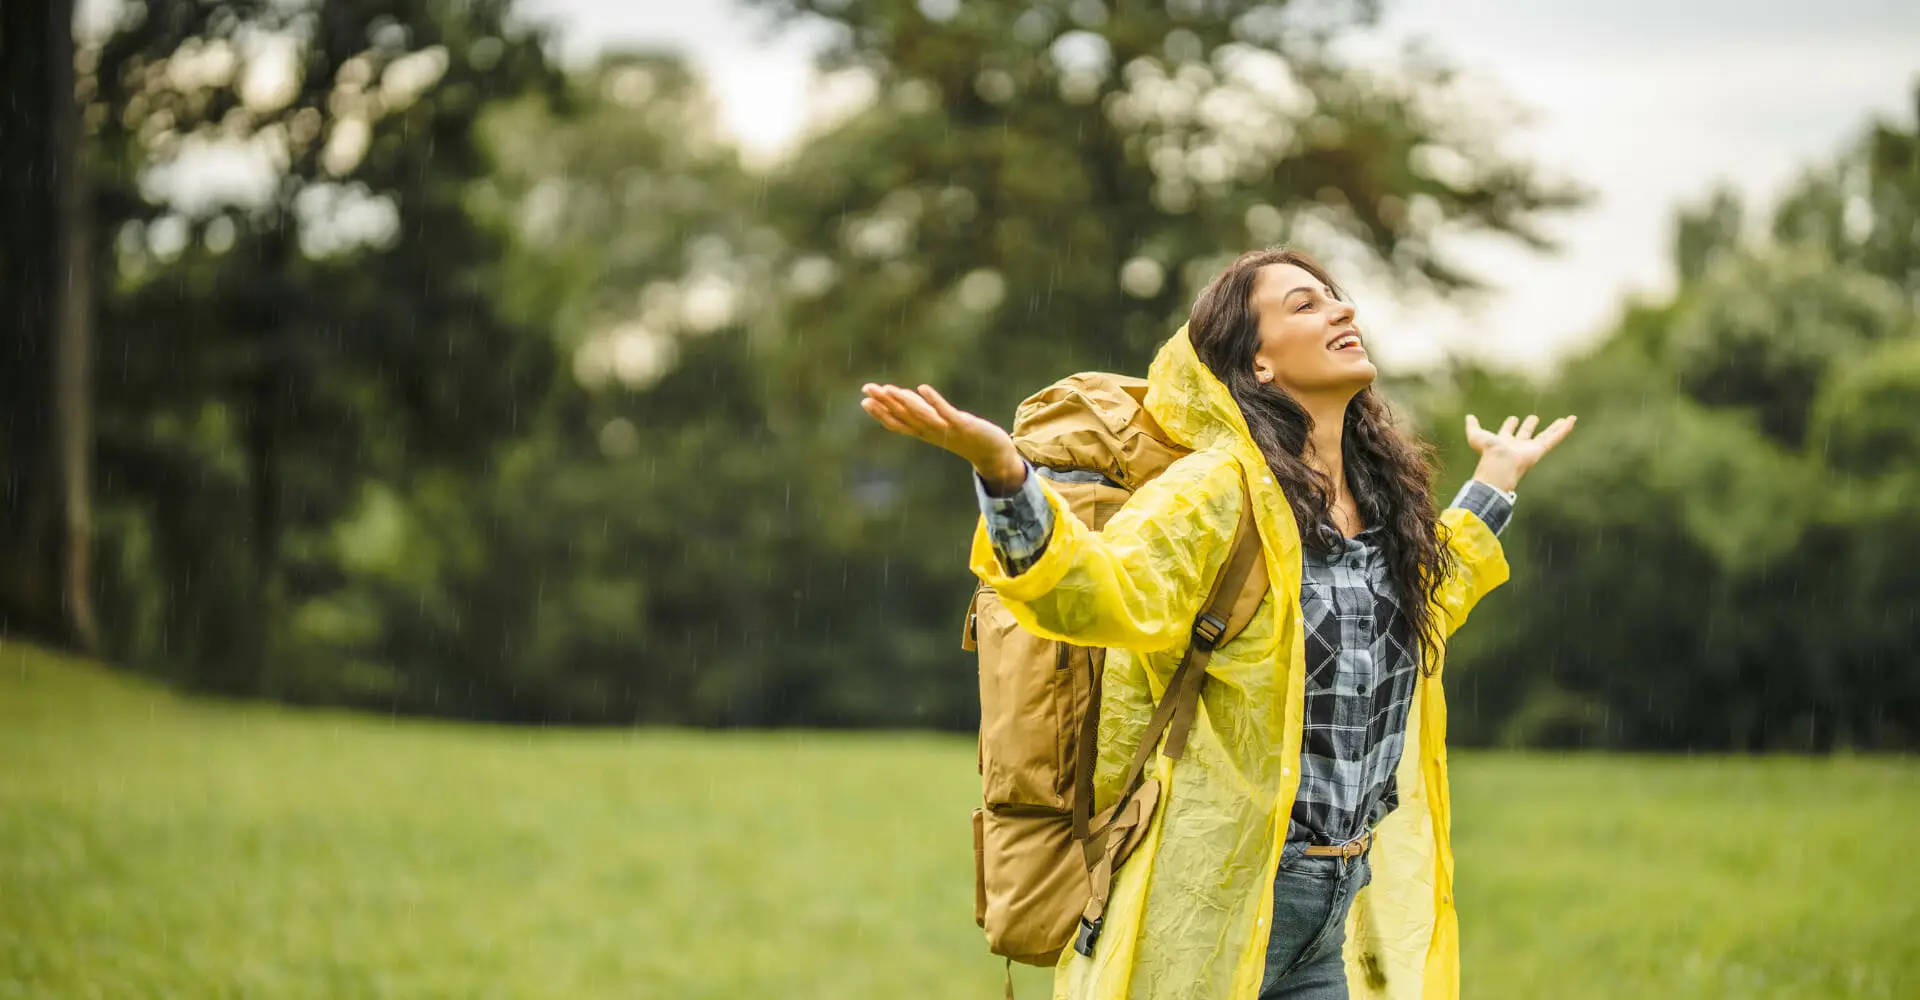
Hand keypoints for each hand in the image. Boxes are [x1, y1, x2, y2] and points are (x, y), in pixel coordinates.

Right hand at [860, 383, 1026, 493]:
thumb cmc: (964, 435)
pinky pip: (945, 413)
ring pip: (920, 415)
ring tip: (888, 388)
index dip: (880, 413)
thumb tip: (904, 394)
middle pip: (903, 417)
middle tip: (867, 389)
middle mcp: (931, 432)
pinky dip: (933, 401)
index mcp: (923, 432)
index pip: (896, 423)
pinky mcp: (962, 425)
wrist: (992, 453)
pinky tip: (922, 388)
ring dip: (903, 402)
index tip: (864, 400)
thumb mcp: (939, 421)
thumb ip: (920, 409)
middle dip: (884, 403)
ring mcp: (945, 429)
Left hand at [1464, 413, 1576, 492]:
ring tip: (1563, 420)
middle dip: (1528, 426)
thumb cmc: (1487, 453)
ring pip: (1545, 436)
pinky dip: (1564, 429)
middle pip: (1525, 434)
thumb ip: (1472, 427)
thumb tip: (1469, 416)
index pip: (1508, 432)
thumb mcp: (1476, 436)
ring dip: (1554, 428)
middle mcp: (1517, 446)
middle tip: (1533, 418)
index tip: (1513, 418)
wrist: (1500, 464)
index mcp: (1503, 442)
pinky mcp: (1541, 449)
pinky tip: (1572, 421)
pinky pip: (1555, 438)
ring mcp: (1530, 448)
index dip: (1510, 425)